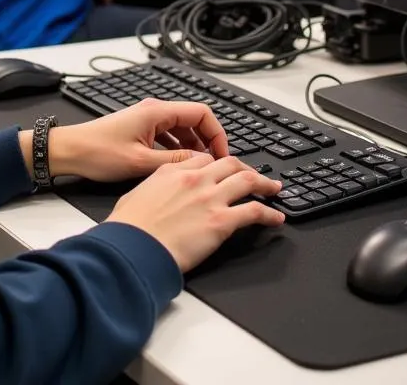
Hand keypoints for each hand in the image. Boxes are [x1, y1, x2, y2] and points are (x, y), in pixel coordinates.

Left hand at [42, 98, 229, 182]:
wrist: (69, 151)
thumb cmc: (97, 153)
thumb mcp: (141, 163)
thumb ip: (175, 162)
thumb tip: (203, 164)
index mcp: (156, 112)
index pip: (201, 113)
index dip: (217, 133)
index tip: (222, 154)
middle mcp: (153, 111)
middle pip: (193, 120)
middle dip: (207, 141)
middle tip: (215, 165)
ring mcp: (146, 120)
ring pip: (180, 129)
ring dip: (193, 147)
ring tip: (199, 170)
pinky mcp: (139, 131)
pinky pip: (167, 136)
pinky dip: (177, 150)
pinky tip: (179, 168)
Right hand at [106, 154, 284, 271]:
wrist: (134, 246)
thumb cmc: (130, 227)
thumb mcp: (138, 193)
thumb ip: (156, 185)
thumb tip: (161, 191)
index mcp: (173, 171)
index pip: (204, 159)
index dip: (218, 163)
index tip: (224, 170)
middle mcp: (195, 179)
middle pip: (230, 164)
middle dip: (245, 168)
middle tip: (254, 176)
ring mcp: (210, 198)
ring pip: (247, 181)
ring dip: (264, 184)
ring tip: (273, 189)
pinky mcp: (221, 221)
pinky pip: (254, 212)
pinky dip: (269, 214)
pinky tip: (276, 218)